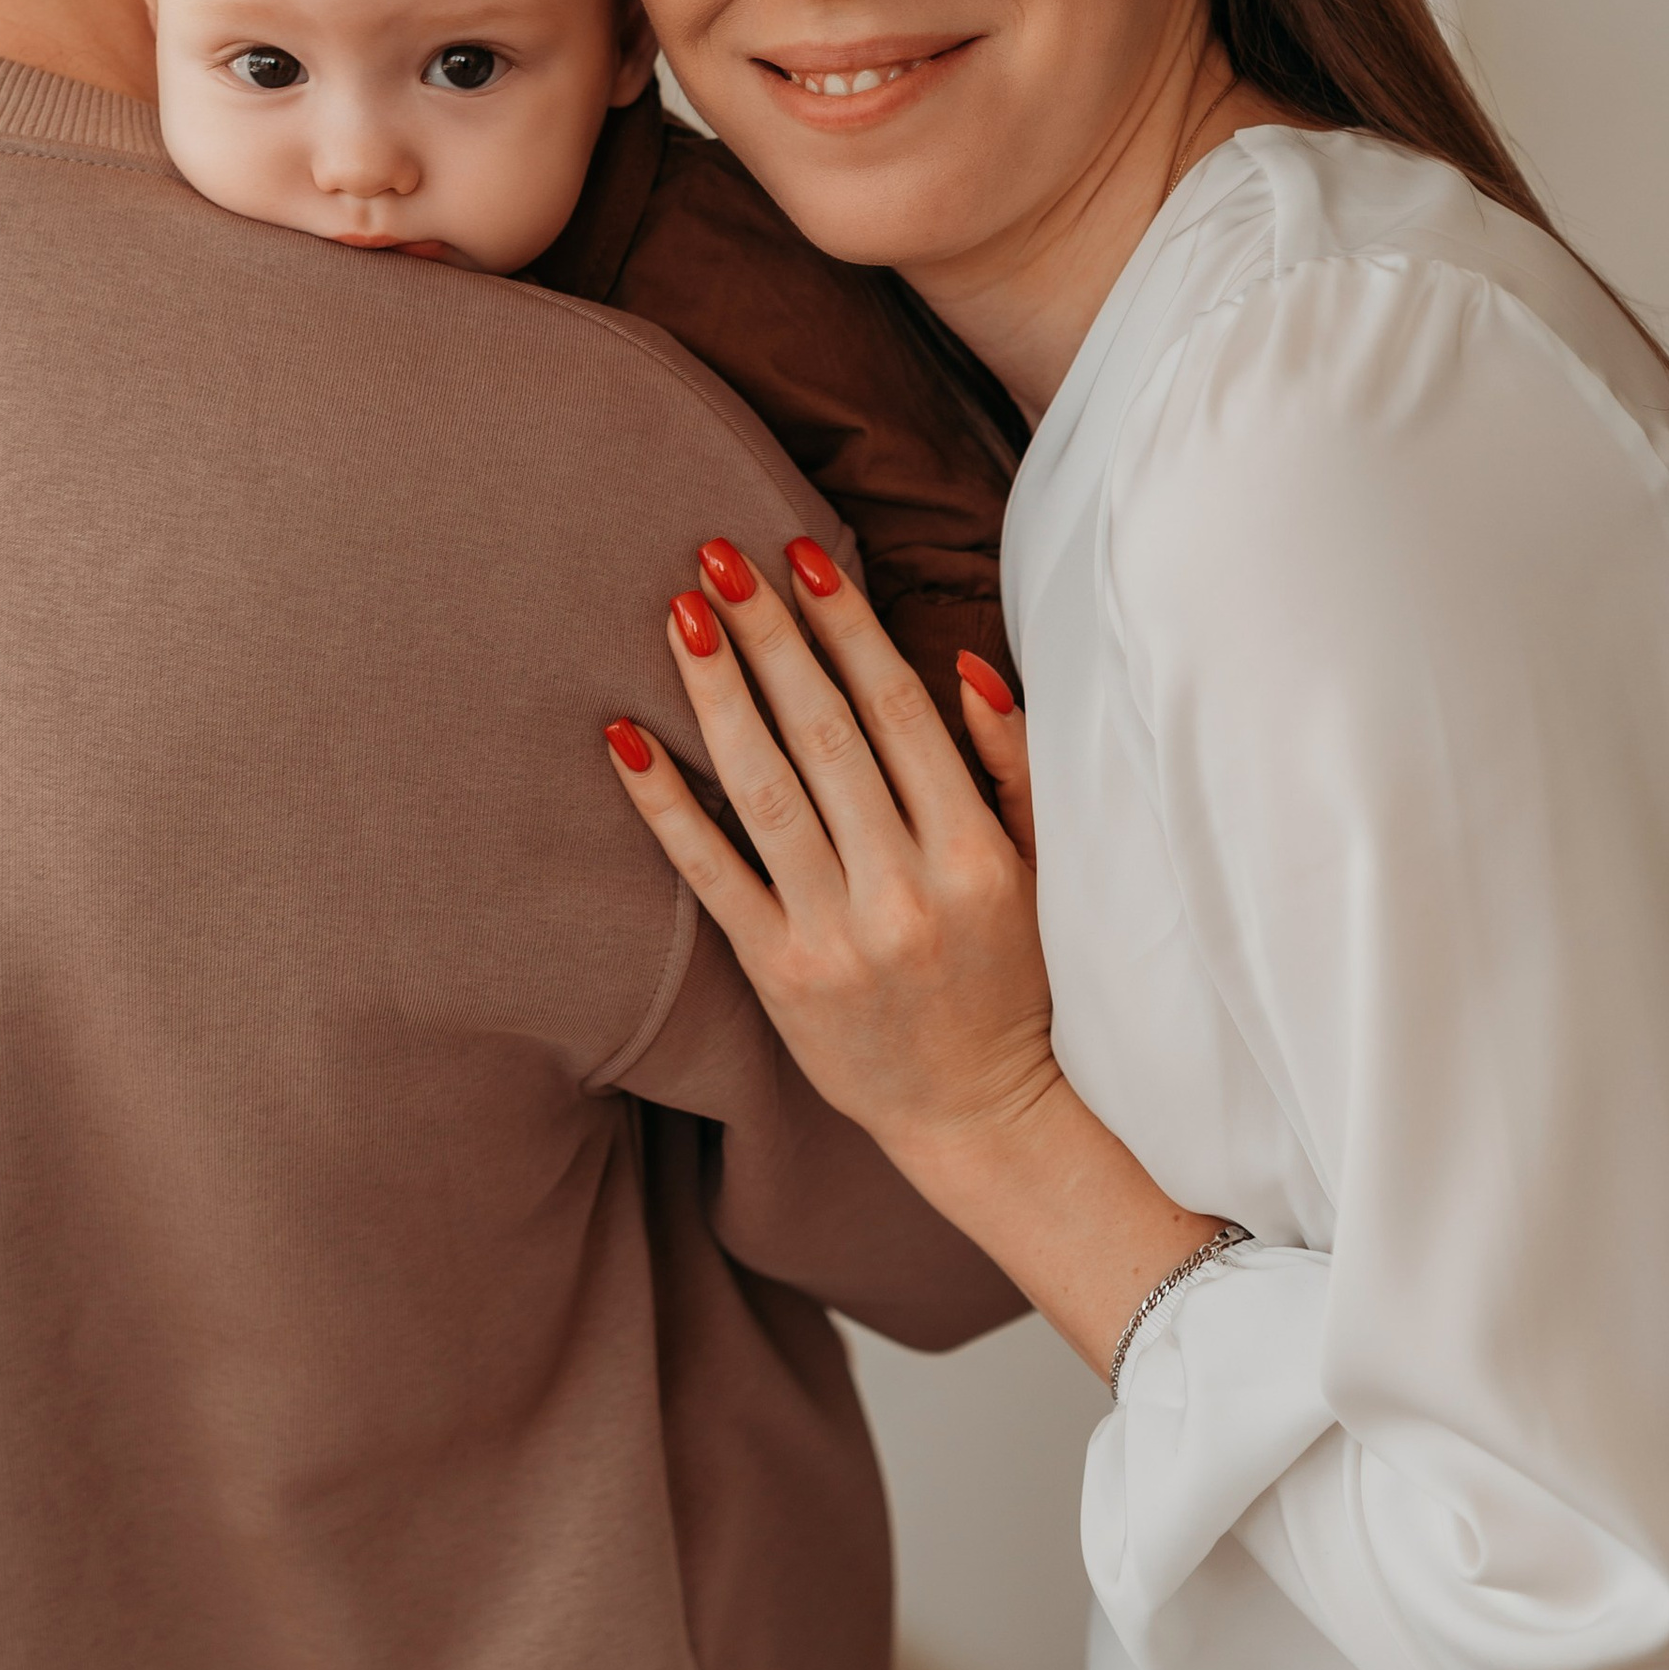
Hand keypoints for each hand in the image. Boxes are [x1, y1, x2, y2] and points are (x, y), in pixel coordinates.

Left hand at [603, 537, 1219, 1377]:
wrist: (983, 1117)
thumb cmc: (1015, 977)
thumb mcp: (1043, 871)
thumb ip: (1012, 765)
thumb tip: (965, 663)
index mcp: (974, 852)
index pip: (898, 712)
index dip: (848, 627)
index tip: (802, 555)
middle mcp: (904, 889)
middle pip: (823, 734)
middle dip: (770, 635)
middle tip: (717, 552)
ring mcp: (836, 934)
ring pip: (763, 791)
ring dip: (717, 694)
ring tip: (680, 614)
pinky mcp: (779, 975)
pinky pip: (711, 876)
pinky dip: (665, 806)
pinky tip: (625, 739)